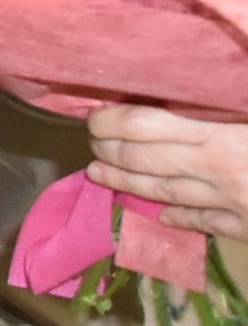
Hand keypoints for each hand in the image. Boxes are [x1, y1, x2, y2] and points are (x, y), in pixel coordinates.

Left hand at [87, 104, 247, 240]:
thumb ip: (220, 108)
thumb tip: (186, 97)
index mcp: (221, 136)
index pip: (144, 126)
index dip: (111, 121)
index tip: (95, 117)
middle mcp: (217, 170)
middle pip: (145, 161)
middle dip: (110, 151)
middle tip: (92, 144)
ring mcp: (231, 204)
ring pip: (166, 193)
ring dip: (128, 183)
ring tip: (98, 174)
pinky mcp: (247, 228)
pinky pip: (205, 222)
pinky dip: (181, 217)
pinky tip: (163, 216)